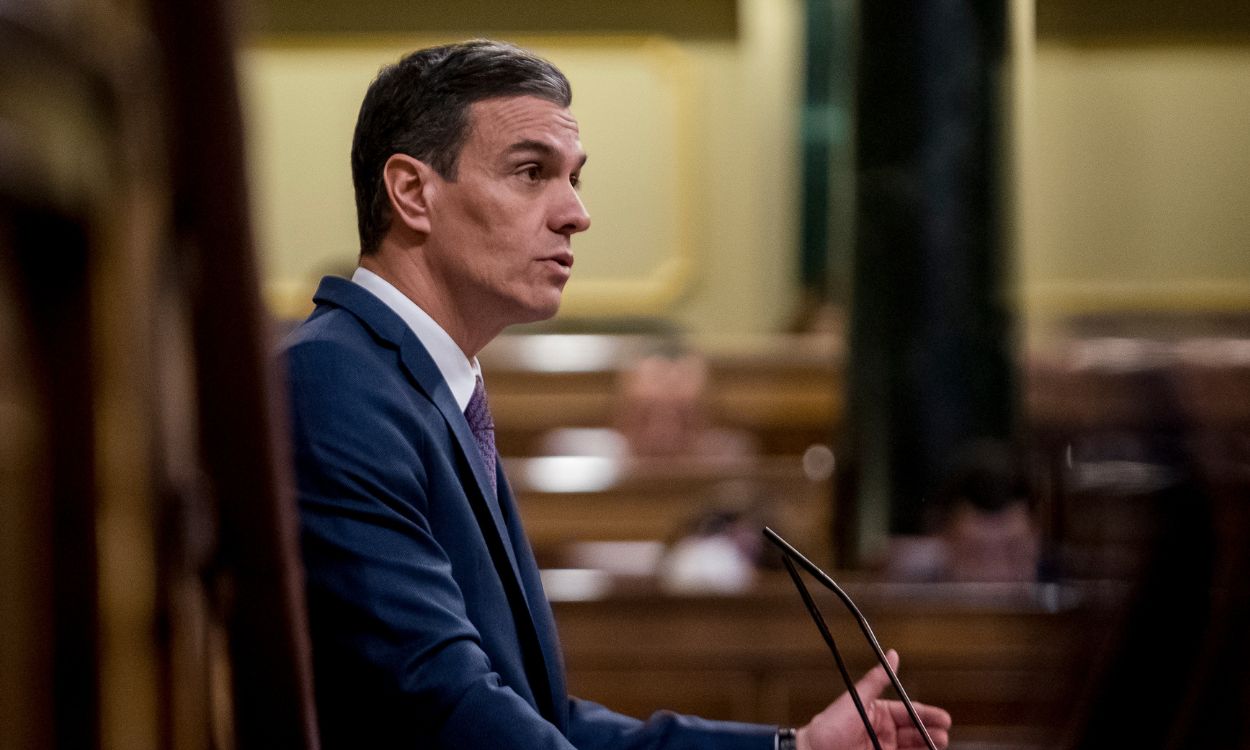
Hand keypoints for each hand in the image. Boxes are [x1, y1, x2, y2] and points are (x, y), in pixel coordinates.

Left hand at [796, 650, 951, 749]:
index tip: (944, 719)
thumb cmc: (829, 727)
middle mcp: (882, 732)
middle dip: (931, 733)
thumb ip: (876, 680)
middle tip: (943, 736)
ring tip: (939, 746)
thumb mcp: (855, 699)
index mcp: (878, 713)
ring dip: (927, 746)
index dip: (928, 715)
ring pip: (911, 748)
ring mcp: (882, 748)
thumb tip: (892, 655)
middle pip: (914, 732)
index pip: (909, 712)